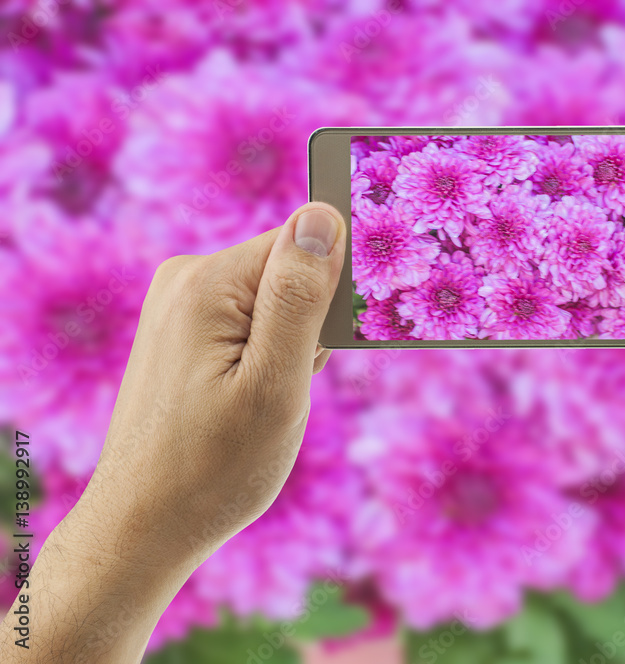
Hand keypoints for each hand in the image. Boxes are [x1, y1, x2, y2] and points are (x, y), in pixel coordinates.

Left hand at [1, 202, 345, 662]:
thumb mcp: (275, 385)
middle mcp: (186, 279)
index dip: (332, 293)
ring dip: (290, 346)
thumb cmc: (215, 468)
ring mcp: (179, 305)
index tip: (325, 349)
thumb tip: (322, 215)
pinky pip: (249, 322)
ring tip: (266, 402)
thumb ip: (299, 297)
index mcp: (208, 283)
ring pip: (274, 300)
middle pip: (289, 270)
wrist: (145, 525)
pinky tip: (252, 400)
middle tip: (292, 387)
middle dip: (310, 325)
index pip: (304, 243)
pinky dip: (267, 357)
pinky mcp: (182, 332)